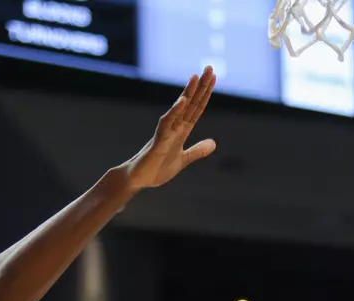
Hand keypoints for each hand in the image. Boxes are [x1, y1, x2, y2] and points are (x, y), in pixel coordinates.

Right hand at [120, 68, 217, 191]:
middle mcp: (174, 127)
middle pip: (190, 103)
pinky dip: (175, 112)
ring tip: (196, 77)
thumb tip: (213, 143)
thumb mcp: (183, 159)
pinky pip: (167, 123)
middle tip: (210, 67)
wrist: (139, 179)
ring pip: (179, 109)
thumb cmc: (157, 168)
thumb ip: (197, 150)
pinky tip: (183, 101)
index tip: (213, 77)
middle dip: (200, 87)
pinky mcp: (158, 140)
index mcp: (181, 131)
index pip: (196, 108)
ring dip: (188, 93)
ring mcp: (166, 132)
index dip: (205, 94)